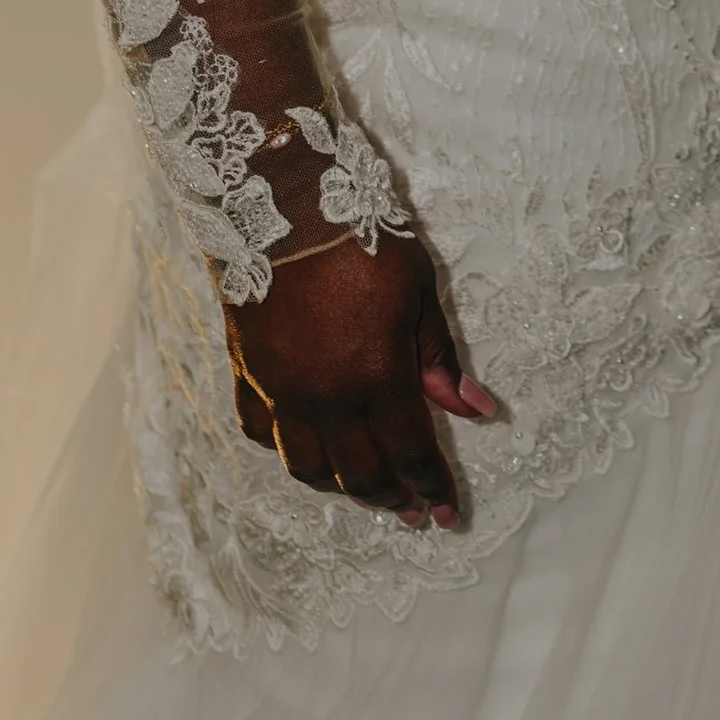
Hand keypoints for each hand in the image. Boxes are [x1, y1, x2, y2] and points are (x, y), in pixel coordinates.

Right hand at [223, 231, 498, 528]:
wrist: (281, 205)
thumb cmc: (361, 238)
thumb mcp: (419, 290)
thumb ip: (439, 356)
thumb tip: (474, 409)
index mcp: (374, 377)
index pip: (410, 453)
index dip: (431, 487)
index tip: (447, 513)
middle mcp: (323, 398)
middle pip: (360, 473)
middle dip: (392, 498)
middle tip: (413, 512)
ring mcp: (279, 391)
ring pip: (308, 467)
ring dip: (341, 486)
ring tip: (366, 488)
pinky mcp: (245, 374)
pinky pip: (261, 433)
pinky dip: (287, 450)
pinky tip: (306, 449)